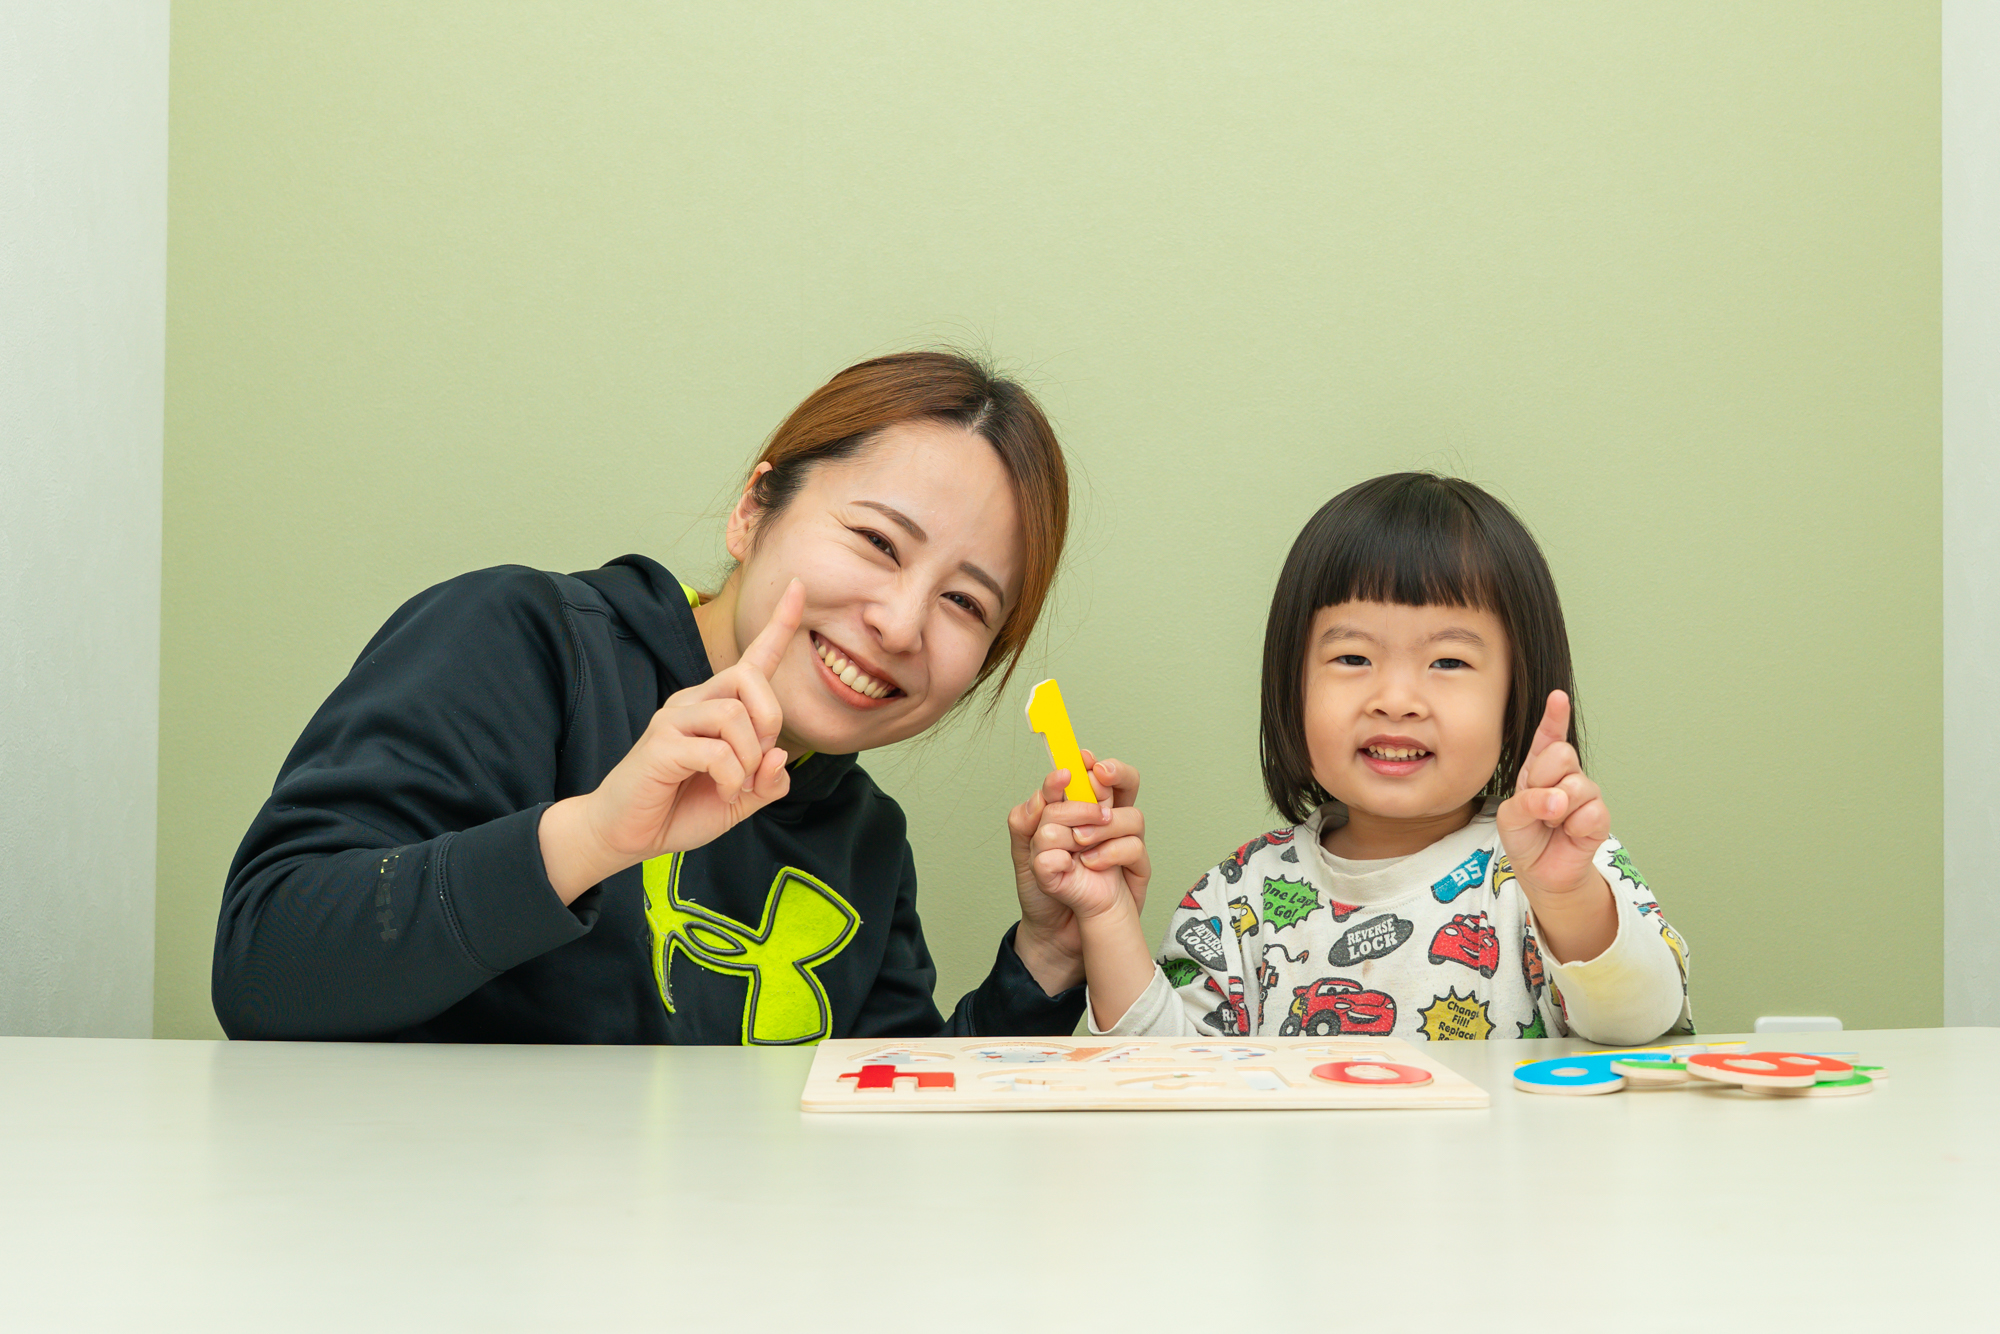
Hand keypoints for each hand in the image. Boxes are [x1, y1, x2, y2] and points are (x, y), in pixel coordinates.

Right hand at [538, 580, 802, 902]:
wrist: (625, 835)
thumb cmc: (680, 809)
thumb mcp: (740, 799)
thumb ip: (767, 781)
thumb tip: (781, 755)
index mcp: (715, 707)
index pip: (753, 658)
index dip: (780, 623)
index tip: (800, 585)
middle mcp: (693, 702)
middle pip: (749, 677)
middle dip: (770, 719)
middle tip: (758, 761)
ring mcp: (673, 719)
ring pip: (735, 714)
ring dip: (749, 757)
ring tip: (734, 783)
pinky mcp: (661, 743)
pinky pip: (716, 750)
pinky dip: (731, 776)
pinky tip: (722, 792)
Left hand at [1006, 751, 1148, 991]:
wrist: (1055, 934)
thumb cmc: (1043, 892)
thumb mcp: (1024, 854)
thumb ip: (1027, 820)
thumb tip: (1045, 794)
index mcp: (1075, 813)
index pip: (1088, 778)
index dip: (1087, 763)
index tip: (1080, 758)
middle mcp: (1103, 824)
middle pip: (1125, 784)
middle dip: (1116, 773)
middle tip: (1098, 777)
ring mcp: (1123, 845)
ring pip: (1131, 815)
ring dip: (1101, 825)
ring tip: (1078, 844)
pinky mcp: (1136, 870)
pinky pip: (1134, 848)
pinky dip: (1110, 853)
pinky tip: (1090, 864)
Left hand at [1495, 691, 1607, 897]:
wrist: (1540, 871)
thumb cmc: (1524, 836)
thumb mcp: (1510, 817)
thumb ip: (1526, 802)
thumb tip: (1559, 800)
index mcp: (1539, 767)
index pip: (1549, 737)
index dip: (1555, 717)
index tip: (1558, 697)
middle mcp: (1565, 774)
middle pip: (1562, 754)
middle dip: (1544, 779)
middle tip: (1539, 804)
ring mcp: (1585, 794)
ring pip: (1577, 785)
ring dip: (1557, 809)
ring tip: (1552, 822)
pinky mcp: (1600, 817)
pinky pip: (1591, 813)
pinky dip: (1574, 827)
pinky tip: (1569, 833)